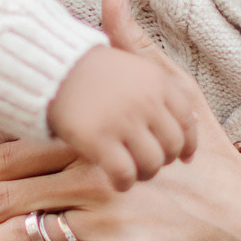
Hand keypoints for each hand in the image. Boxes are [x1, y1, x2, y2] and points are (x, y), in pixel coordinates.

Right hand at [45, 0, 203, 187]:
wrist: (47, 67)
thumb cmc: (90, 65)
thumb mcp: (130, 57)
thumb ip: (161, 82)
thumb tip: (192, 107)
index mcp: (158, 81)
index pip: (187, 122)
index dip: (187, 144)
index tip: (183, 156)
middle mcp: (147, 101)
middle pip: (171, 147)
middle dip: (162, 160)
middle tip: (148, 163)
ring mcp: (123, 121)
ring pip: (151, 164)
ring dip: (143, 174)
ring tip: (131, 171)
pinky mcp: (99, 140)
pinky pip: (124, 174)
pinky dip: (123, 182)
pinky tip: (116, 180)